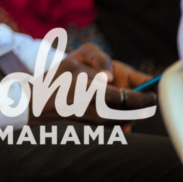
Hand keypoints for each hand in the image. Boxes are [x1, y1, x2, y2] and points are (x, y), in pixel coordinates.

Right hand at [29, 47, 155, 123]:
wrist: (38, 102)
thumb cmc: (53, 79)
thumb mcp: (71, 64)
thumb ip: (94, 69)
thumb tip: (112, 78)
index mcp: (95, 94)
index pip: (129, 99)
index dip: (144, 97)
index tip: (151, 94)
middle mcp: (98, 110)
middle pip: (131, 112)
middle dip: (142, 105)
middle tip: (148, 98)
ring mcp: (96, 120)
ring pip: (126, 119)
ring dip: (134, 111)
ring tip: (138, 103)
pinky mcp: (94, 124)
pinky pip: (117, 122)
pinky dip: (124, 116)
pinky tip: (122, 109)